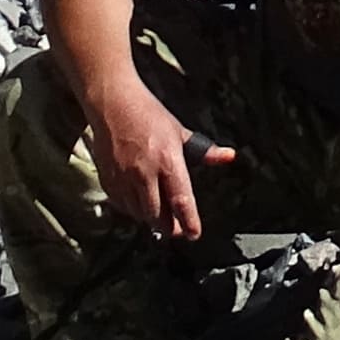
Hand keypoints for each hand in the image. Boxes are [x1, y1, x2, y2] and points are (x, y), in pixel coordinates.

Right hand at [87, 79, 223, 241]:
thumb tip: (229, 157)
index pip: (180, 200)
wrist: (113, 105)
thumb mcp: (180, 131)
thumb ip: (204, 151)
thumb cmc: (149, 116)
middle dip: (168, 227)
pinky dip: (133, 209)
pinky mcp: (109, 181)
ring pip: (140, 214)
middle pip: (157, 216)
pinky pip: (123, 207)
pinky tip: (140, 201)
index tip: (194, 235)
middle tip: (176, 229)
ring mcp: (124, 179)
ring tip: (159, 213)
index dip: (188, 221)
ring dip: (151, 219)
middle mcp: (145, 174)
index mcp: (167, 160)